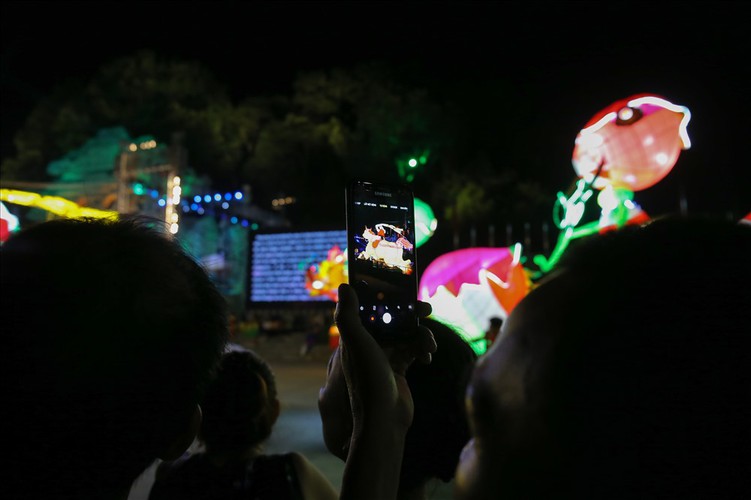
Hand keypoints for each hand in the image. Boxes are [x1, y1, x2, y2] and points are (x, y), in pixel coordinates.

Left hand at [318, 283, 435, 460]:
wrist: (385, 419)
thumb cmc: (367, 381)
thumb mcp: (356, 344)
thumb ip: (348, 315)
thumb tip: (344, 286)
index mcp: (356, 335)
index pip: (370, 308)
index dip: (386, 297)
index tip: (402, 289)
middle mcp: (369, 344)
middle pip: (392, 319)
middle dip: (410, 314)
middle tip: (426, 310)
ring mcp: (385, 356)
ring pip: (406, 333)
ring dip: (420, 335)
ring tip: (429, 345)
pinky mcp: (399, 368)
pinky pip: (414, 349)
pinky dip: (423, 350)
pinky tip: (428, 358)